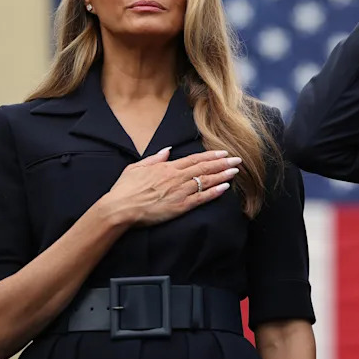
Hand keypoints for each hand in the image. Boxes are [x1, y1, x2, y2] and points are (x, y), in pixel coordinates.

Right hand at [101, 148, 240, 226]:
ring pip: (206, 181)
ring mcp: (180, 192)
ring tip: (235, 170)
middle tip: (238, 159)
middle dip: (223, 163)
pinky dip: (214, 192)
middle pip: (204, 168)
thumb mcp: (137, 167)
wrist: (120, 208)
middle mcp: (176, 177)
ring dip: (222, 175)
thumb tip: (168, 150)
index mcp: (167, 168)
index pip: (194, 159)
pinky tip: (225, 188)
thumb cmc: (125, 189)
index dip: (211, 155)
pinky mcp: (180, 206)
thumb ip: (155, 158)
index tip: (223, 152)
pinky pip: (201, 198)